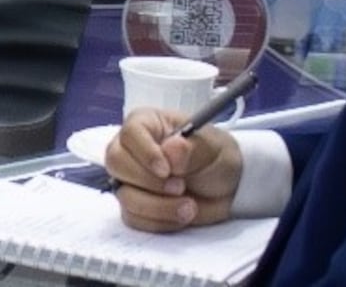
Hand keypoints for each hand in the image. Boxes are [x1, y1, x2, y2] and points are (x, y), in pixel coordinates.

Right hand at [105, 107, 243, 232]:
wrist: (228, 189)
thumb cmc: (216, 157)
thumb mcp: (213, 148)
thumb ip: (192, 149)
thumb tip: (170, 150)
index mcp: (150, 124)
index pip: (131, 131)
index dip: (145, 152)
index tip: (166, 169)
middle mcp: (134, 149)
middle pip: (117, 162)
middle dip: (149, 181)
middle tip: (180, 188)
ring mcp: (131, 179)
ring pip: (124, 195)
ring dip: (158, 207)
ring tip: (190, 207)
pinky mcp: (135, 206)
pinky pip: (133, 218)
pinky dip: (159, 221)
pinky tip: (182, 215)